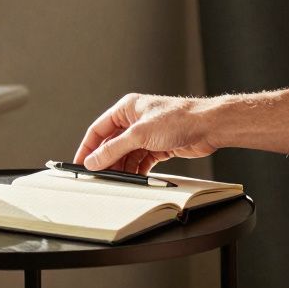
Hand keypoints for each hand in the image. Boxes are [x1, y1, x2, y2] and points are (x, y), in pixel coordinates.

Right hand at [74, 94, 218, 172]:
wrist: (208, 126)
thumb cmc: (179, 118)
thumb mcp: (139, 135)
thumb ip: (114, 149)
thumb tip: (94, 159)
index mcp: (126, 109)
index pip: (99, 129)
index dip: (88, 147)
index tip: (80, 162)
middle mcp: (135, 120)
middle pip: (112, 144)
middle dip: (106, 160)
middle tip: (99, 175)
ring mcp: (147, 134)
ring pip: (127, 154)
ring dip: (122, 167)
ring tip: (117, 179)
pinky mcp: (159, 146)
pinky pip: (141, 160)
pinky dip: (136, 170)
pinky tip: (134, 177)